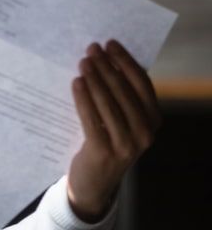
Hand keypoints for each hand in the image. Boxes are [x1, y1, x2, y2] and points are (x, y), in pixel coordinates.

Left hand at [67, 40, 159, 221]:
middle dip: (107, 67)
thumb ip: (119, 99)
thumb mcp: (119, 123)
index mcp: (153, 121)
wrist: (93, 185)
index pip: (141, 84)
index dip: (126, 62)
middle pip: (124, 91)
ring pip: (108, 103)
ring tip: (83, 62)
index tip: (110, 44)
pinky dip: (84, 98)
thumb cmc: (104, 144)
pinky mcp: (104, 151)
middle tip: (91, 49)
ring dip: (95, 79)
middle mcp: (145, 132)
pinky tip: (76, 83)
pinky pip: (92, 118)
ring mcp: (126, 144)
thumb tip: (105, 61)